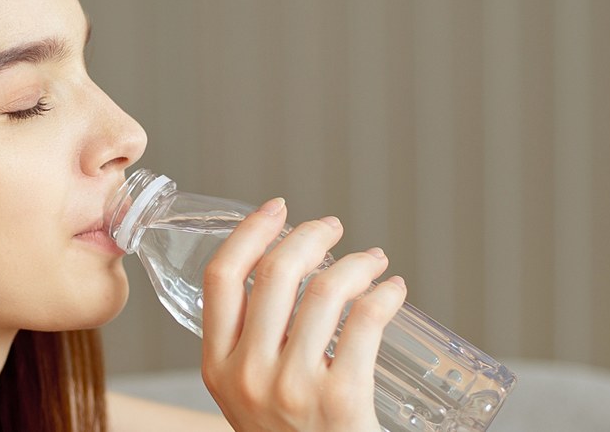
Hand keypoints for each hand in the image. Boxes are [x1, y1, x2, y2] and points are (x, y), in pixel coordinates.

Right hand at [200, 199, 406, 431]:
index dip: (249, 232)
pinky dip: (383, 295)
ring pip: (324, 290)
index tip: (276, 210)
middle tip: (333, 229)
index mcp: (217, 368)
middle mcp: (249, 374)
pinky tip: (392, 291)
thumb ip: (252, 346)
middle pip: (275, 273)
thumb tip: (285, 275)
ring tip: (372, 261)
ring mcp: (293, 388)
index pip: (221, 279)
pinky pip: (366, 323)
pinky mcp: (341, 399)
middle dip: (310, 236)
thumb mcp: (247, 397)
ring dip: (355, 263)